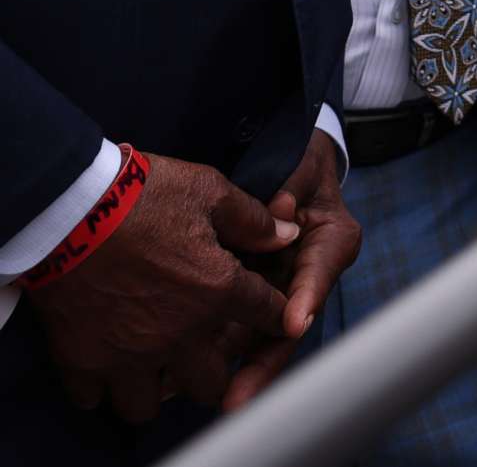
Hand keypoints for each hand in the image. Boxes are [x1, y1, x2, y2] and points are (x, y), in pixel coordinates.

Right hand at [25, 152, 297, 421]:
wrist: (67, 209)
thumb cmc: (143, 194)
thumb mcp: (210, 192)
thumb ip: (253, 221)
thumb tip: (287, 234)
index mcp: (218, 291)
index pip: (267, 317)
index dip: (275, 316)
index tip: (269, 319)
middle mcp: (178, 334)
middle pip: (209, 384)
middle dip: (214, 374)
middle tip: (205, 357)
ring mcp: (128, 354)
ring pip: (148, 406)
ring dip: (154, 390)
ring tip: (153, 370)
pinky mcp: (81, 361)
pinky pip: (94, 398)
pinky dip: (100, 388)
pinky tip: (107, 365)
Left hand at [223, 129, 363, 410]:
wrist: (277, 162)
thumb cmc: (294, 160)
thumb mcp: (299, 165)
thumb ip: (292, 185)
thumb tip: (281, 211)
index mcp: (330, 242)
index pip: (321, 271)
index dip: (307, 297)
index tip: (293, 322)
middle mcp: (305, 275)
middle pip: (287, 327)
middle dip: (261, 365)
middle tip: (236, 397)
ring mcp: (273, 290)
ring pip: (253, 337)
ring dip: (228, 369)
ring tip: (195, 394)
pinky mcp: (242, 298)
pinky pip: (225, 328)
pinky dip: (204, 351)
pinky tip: (174, 376)